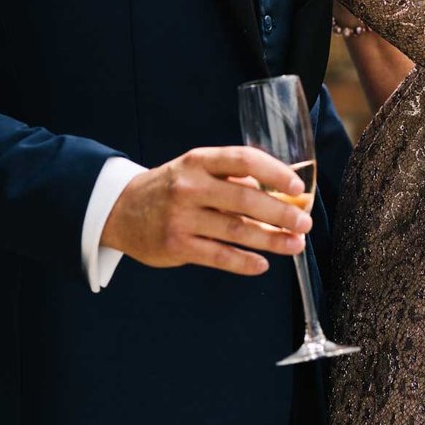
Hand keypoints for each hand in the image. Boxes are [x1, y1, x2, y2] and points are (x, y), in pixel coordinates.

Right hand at [102, 146, 312, 276]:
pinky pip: (218, 256)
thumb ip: (233, 179)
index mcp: (199, 161)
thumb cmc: (171, 188)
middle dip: (281, 213)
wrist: (120, 210)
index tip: (297, 185)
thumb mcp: (196, 171)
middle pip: (245, 199)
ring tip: (295, 245)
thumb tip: (284, 195)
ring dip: (271, 240)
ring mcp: (181, 217)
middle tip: (304, 223)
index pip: (243, 159)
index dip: (274, 171)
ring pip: (236, 230)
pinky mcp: (176, 246)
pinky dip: (244, 262)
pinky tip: (262, 264)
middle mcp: (189, 187)